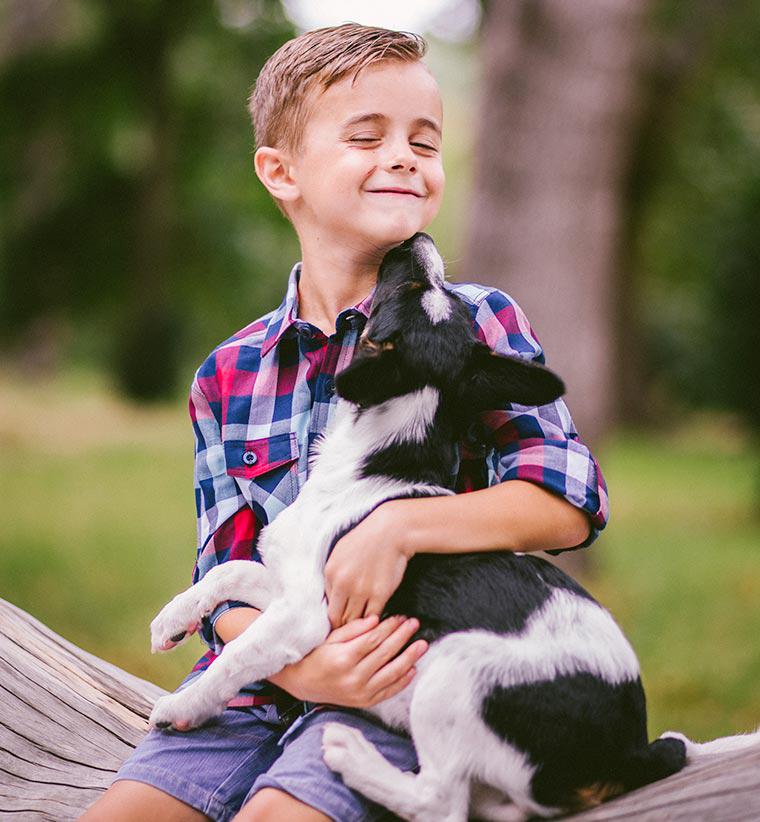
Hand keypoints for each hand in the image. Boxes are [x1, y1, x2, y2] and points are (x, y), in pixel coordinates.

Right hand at [270, 614, 426, 707]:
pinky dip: (402, 681)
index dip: (390, 627)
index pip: (374, 639)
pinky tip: (413, 668)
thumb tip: (376, 619)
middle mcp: (354, 677)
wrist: (304, 684)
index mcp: (344, 658)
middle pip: (385, 653)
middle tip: (414, 623)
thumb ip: (353, 629)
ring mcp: (360, 692)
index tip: (400, 617)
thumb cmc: (317, 656)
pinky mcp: (364, 702)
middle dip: (402, 636)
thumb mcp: (331, 638)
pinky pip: (388, 691)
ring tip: (422, 645)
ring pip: (391, 673)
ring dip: (409, 657)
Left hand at [324, 501, 410, 627]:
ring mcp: (361, 590)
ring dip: (359, 625)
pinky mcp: (380, 594)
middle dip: (343, 625)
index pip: (327, 607)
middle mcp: (343, 584)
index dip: (335, 616)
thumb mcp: (340, 552)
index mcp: (330, 573)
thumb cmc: (366, 539)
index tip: (341, 620)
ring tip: (363, 628)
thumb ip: (333, 576)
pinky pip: (372, 617)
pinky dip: (373, 621)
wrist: (391, 531)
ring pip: (355, 621)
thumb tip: (331, 596)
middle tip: (351, 630)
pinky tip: (376, 621)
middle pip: (338, 618)